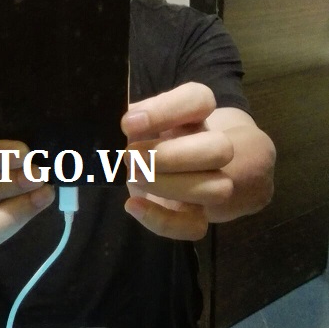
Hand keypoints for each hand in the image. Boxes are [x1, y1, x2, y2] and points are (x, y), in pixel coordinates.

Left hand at [121, 83, 234, 239]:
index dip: (167, 109)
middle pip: (220, 149)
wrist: (170, 170)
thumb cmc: (149, 137)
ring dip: (170, 185)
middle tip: (130, 157)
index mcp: (196, 116)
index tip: (128, 123)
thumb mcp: (139, 121)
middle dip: (170, 155)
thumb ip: (129, 118)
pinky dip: (163, 220)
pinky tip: (133, 206)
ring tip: (133, 177)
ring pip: (216, 188)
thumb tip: (108, 118)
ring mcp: (210, 183)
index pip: (200, 101)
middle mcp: (211, 148)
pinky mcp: (197, 215)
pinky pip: (195, 226)